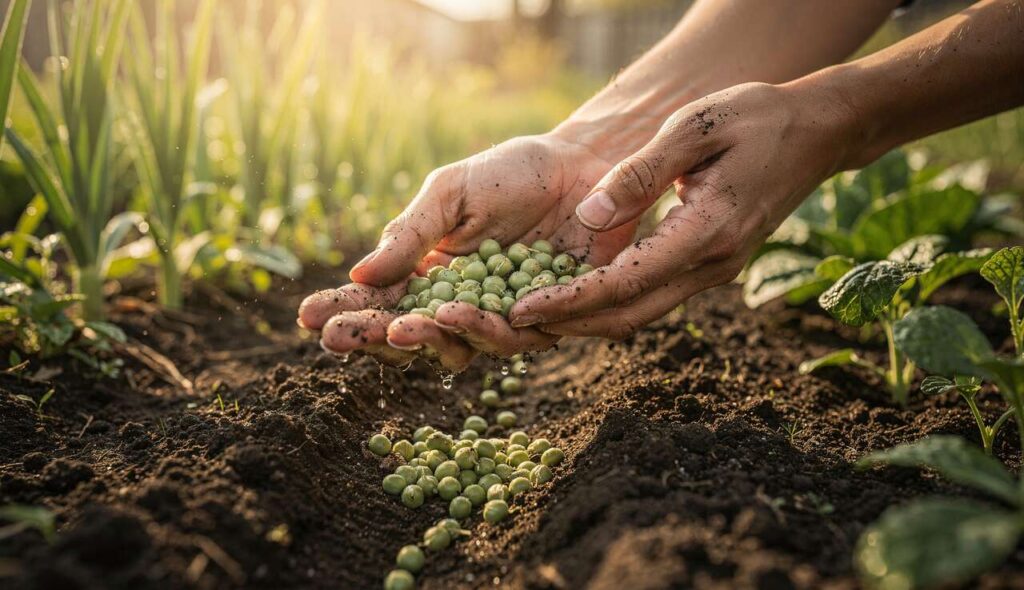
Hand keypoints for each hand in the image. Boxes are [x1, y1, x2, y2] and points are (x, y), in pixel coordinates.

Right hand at [297, 133, 637, 369]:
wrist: (583, 163)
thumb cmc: (510, 175)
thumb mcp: (450, 193)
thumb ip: (411, 234)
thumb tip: (361, 277)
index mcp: (429, 275)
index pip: (381, 304)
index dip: (347, 314)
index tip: (308, 320)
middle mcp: (463, 305)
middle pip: (414, 339)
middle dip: (377, 340)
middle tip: (343, 339)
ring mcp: (505, 317)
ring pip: (463, 348)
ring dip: (430, 339)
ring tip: (406, 325)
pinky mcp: (551, 319)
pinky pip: (520, 335)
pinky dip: (490, 326)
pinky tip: (462, 312)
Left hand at [509, 81, 857, 337]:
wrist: (817, 132)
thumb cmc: (754, 118)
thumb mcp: (694, 128)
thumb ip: (641, 173)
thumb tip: (588, 217)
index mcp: (707, 232)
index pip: (625, 283)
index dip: (569, 301)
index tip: (520, 309)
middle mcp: (713, 265)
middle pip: (630, 314)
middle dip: (570, 323)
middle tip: (513, 321)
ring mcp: (716, 270)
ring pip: (643, 312)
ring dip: (590, 318)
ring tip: (536, 312)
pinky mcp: (713, 265)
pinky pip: (656, 295)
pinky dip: (614, 301)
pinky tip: (578, 292)